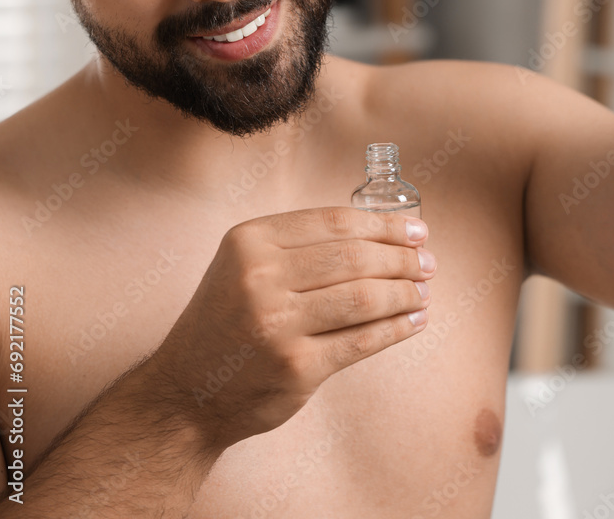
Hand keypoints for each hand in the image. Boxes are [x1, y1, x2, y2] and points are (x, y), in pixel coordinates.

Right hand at [150, 206, 433, 450]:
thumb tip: (382, 234)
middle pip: (354, 256)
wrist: (186, 391)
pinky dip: (396, 328)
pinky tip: (412, 321)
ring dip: (405, 292)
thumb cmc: (227, 320)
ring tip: (423, 291)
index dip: (383, 224)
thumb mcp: (245, 265)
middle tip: (427, 262)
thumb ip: (299, 246)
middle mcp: (259, 277)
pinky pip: (362, 340)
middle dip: (401, 258)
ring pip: (363, 296)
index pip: (334, 222)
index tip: (415, 229)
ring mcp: (277, 324)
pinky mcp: (296, 367)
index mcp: (249, 241)